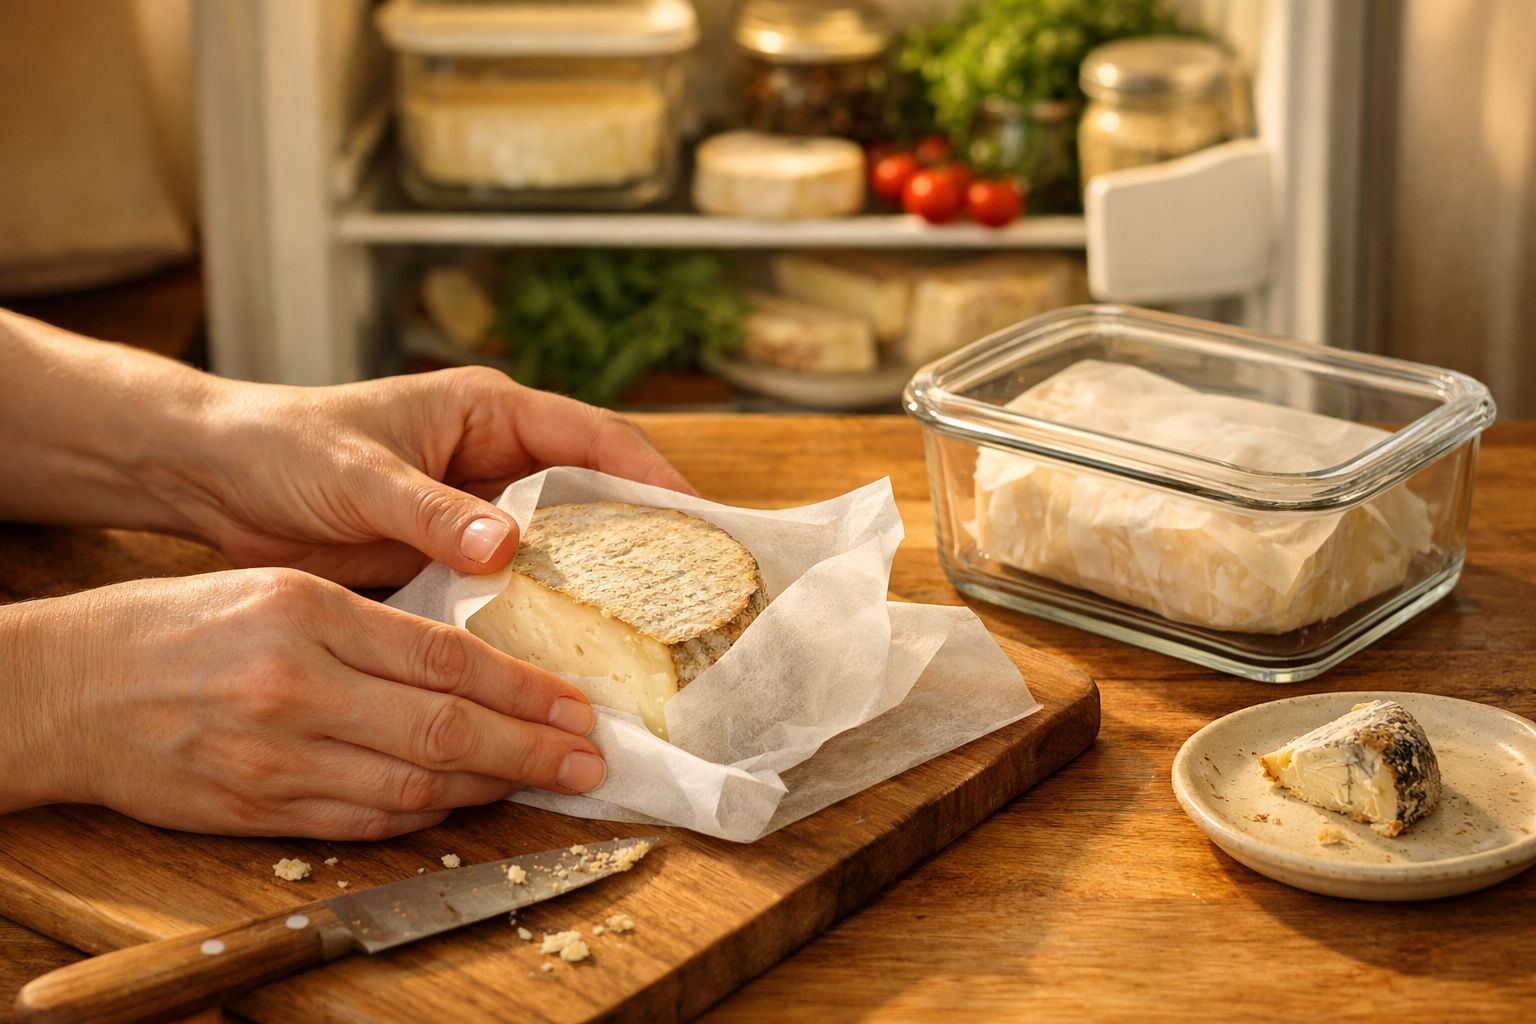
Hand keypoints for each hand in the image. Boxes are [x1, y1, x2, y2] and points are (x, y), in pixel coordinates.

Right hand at [0, 568, 606, 836]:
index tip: (575, 704)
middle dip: (530, 749)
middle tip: (590, 758)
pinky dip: (424, 817)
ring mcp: (278, 757)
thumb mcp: (280, 591)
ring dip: (489, 788)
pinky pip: (364, 822)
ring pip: (413, 786)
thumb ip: (373, 625)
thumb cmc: (179, 626)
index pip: (445, 658)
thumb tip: (470, 661)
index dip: (523, 688)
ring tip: (542, 781)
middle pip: (445, 730)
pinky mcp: (259, 809)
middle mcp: (298, 687)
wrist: (71, 687)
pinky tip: (463, 803)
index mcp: (310, 615)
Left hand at [167, 367, 696, 585]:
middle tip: (690, 591)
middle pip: (592, 494)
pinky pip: (514, 585)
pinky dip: (540, 613)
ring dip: (595, 584)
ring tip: (645, 634)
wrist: (217, 481)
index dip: (650, 474)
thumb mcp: (360, 474)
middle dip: (641, 536)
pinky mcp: (452, 556)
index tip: (698, 519)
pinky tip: (564, 654)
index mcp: (487, 413)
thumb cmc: (285, 448)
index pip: (592, 436)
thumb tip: (508, 546)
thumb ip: (431, 509)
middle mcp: (495, 458)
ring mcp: (477, 510)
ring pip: (560, 546)